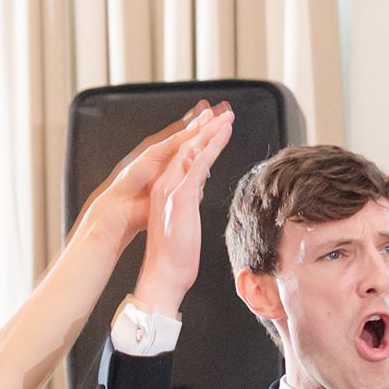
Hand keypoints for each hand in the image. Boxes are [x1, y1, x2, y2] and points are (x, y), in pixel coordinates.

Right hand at [98, 100, 234, 316]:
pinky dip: (212, 145)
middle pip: (185, 148)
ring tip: (226, 115)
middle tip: (220, 112)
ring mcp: (171, 188)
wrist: (163, 275)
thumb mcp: (182, 225)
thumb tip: (194, 199)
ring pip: (192, 150)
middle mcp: (164, 186)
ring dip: (211, 131)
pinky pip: (199, 162)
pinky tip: (223, 132)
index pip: (181, 158)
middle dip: (203, 129)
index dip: (196, 141)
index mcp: (163, 192)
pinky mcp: (181, 195)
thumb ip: (186, 207)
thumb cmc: (175, 258)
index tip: (210, 129)